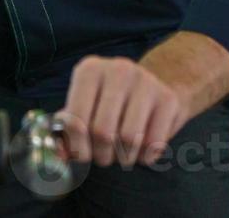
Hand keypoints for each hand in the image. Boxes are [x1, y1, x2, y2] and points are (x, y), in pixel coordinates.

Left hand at [60, 56, 185, 168]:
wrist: (159, 83)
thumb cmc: (112, 100)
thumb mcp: (86, 105)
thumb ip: (69, 129)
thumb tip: (60, 153)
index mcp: (89, 70)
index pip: (76, 120)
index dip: (77, 148)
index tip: (83, 156)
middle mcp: (118, 70)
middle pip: (102, 132)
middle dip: (101, 155)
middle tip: (104, 157)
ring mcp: (146, 82)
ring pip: (129, 139)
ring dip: (123, 158)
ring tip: (122, 153)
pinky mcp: (168, 98)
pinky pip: (153, 143)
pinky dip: (145, 156)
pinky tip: (141, 149)